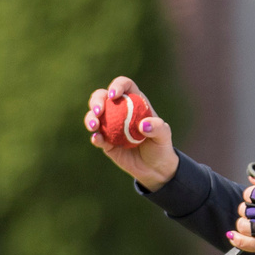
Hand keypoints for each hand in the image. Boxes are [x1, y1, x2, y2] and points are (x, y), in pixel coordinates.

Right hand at [84, 76, 177, 190]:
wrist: (154, 168)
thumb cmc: (160, 146)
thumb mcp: (164, 136)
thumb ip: (157, 128)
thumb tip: (143, 125)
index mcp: (134, 102)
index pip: (124, 85)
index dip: (117, 85)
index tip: (114, 95)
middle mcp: (119, 110)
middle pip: (102, 97)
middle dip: (96, 100)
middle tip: (99, 111)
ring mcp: (110, 125)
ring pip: (94, 115)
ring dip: (90, 118)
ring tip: (94, 126)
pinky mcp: (105, 142)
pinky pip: (97, 137)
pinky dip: (96, 137)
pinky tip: (97, 139)